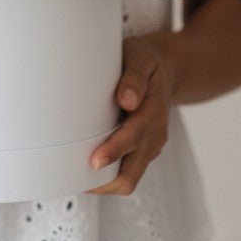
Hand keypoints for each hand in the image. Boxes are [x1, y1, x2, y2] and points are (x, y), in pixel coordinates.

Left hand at [88, 34, 173, 195]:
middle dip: (105, 180)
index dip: (114, 150)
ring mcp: (150, 145)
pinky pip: (127, 171)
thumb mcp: (140, 58)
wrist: (165, 68)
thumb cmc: (145, 61)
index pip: (135, 136)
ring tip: (75, 175)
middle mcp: (154, 134)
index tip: (95, 160)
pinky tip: (87, 167)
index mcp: (154, 110)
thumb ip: (134, 77)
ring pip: (129, 178)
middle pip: (132, 173)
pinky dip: (109, 175)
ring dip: (105, 182)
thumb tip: (127, 100)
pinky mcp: (143, 150)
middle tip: (76, 177)